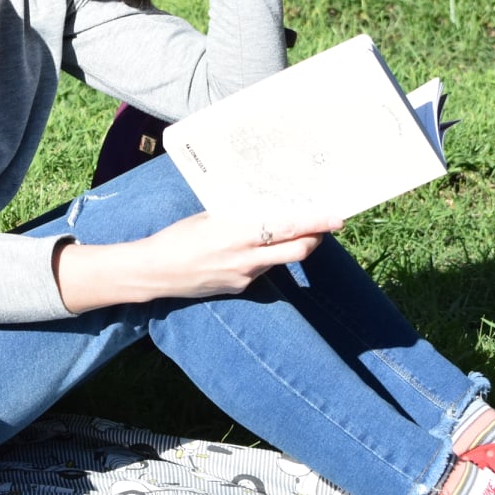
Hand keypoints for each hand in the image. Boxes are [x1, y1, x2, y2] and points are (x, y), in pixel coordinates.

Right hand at [134, 209, 341, 299]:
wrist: (157, 271)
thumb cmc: (179, 237)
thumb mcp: (210, 217)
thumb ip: (240, 215)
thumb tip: (265, 206)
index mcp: (241, 233)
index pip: (290, 227)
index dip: (316, 223)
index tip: (337, 217)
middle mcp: (248, 257)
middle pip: (299, 251)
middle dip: (315, 238)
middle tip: (323, 227)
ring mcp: (246, 276)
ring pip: (281, 260)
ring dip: (290, 247)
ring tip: (288, 233)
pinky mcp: (240, 288)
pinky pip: (263, 270)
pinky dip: (265, 258)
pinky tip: (251, 250)